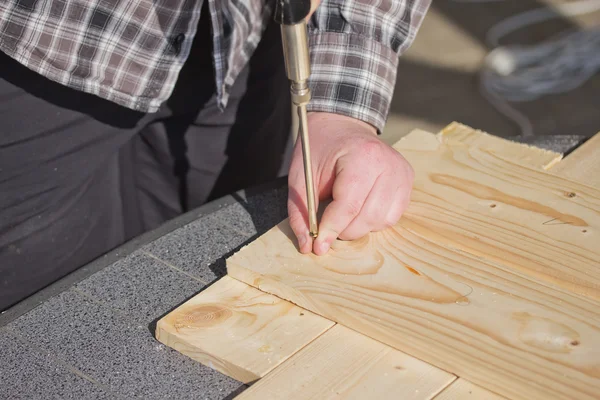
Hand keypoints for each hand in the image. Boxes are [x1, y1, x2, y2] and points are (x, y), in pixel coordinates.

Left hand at [287, 112, 414, 254]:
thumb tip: (308, 247)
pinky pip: (392, 216)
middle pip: (367, 217)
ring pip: (382, 220)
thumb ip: (301, 212)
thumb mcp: (300, 177)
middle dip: (343, 231)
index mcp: (362, 156)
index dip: (331, 230)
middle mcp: (388, 164)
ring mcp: (402, 172)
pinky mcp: (407, 180)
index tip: (318, 246)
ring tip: (342, 215)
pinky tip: (359, 209)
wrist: (341, 125)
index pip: (348, 206)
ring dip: (358, 227)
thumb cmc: (320, 149)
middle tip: (327, 227)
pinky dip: (373, 221)